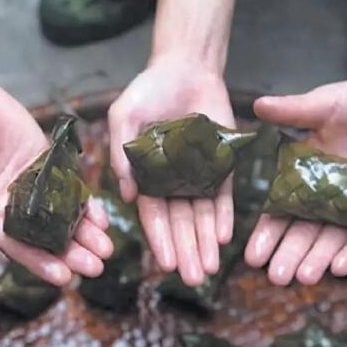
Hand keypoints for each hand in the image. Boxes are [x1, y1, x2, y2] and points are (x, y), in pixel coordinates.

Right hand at [0, 77, 111, 285]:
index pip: (15, 246)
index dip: (39, 263)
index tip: (64, 278)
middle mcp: (10, 207)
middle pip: (45, 239)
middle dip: (70, 255)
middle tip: (96, 268)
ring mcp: (31, 187)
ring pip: (62, 217)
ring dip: (84, 235)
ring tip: (107, 249)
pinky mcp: (46, 165)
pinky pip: (69, 188)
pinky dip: (85, 204)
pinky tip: (102, 218)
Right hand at [109, 54, 235, 285]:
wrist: (184, 68)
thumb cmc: (147, 91)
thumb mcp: (124, 117)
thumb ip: (122, 153)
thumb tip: (125, 194)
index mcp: (146, 176)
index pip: (153, 214)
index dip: (160, 240)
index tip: (165, 264)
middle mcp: (172, 181)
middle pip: (180, 223)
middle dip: (186, 251)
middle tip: (193, 278)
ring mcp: (198, 174)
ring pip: (203, 216)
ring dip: (205, 242)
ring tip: (210, 268)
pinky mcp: (221, 164)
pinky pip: (223, 194)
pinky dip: (223, 215)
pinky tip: (224, 236)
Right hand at [245, 75, 346, 285]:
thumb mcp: (324, 103)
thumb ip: (293, 110)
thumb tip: (257, 105)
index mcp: (302, 173)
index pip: (279, 209)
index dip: (266, 232)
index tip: (252, 254)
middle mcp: (323, 194)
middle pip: (302, 231)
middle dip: (288, 255)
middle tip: (274, 276)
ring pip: (330, 239)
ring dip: (316, 260)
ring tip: (301, 278)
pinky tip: (337, 268)